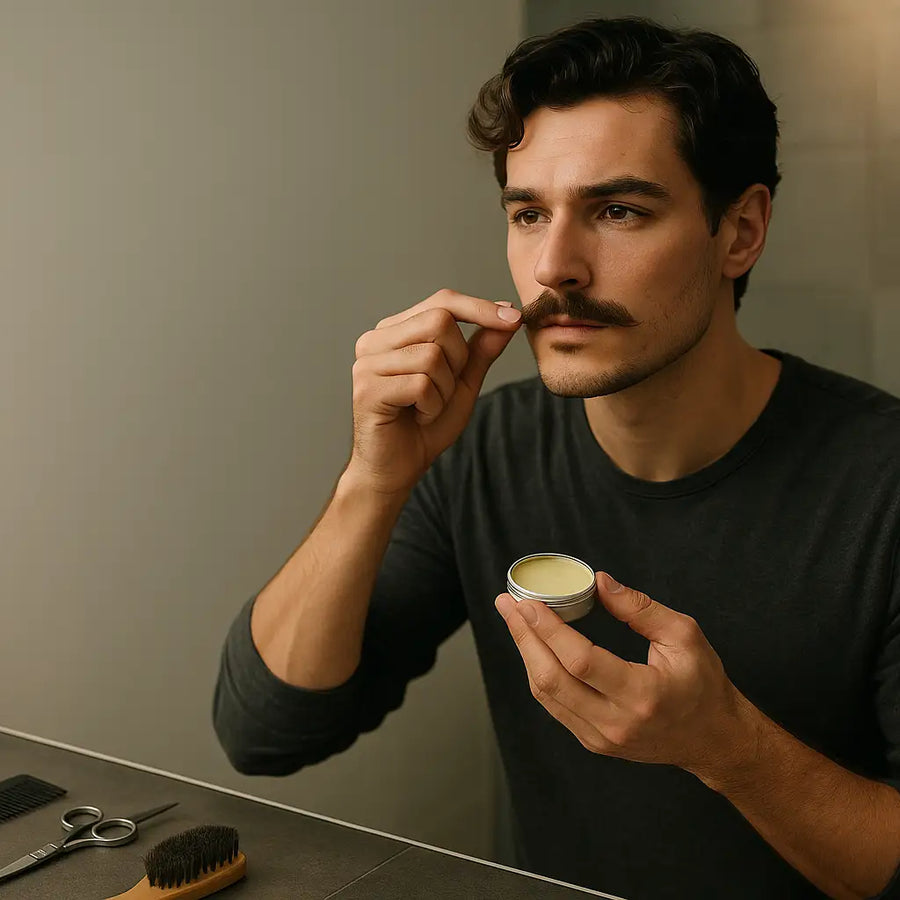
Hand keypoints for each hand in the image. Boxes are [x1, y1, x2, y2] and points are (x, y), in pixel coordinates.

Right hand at [347, 289, 521, 495]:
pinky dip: (432, 407)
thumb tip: (507, 313)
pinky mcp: (367, 389)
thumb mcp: (462, 383)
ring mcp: (367, 363)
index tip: (513, 319)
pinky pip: (421, 385)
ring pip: (432, 355)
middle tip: (444, 389)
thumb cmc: (425, 426)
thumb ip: (480, 350)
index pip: (441, 301)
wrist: (397, 469)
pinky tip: (418, 417)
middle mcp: (375, 340)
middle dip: (458, 359)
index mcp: (395, 331)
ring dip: (444, 390)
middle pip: (439, 321)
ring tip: (427, 408)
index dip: (479, 308)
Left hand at [495, 572, 756, 782]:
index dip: (548, 629)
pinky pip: (554, 705)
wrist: (712, 738)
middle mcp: (617, 722)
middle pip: (552, 679)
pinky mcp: (593, 742)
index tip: (529, 602)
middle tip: (507, 604)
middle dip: (524, 637)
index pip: (580, 661)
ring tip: (515, 620)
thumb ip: (640, 608)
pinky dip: (539, 672)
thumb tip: (600, 583)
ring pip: (546, 694)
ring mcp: (601, 737)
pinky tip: (533, 647)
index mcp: (643, 695)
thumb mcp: (684, 636)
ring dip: (526, 653)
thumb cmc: (703, 684)